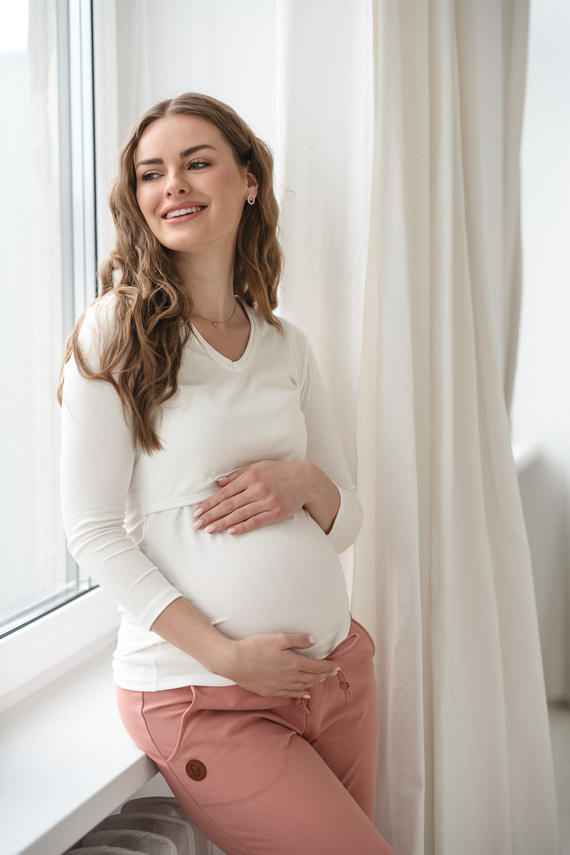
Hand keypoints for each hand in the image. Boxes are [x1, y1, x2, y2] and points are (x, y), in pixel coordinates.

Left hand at [193, 460, 312, 534]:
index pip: (224, 493)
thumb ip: (237, 476)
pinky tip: (231, 531)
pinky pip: (256, 521)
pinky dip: (242, 527)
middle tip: (197, 525)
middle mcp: (257, 489)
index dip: (209, 504)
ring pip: (240, 515)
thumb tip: (218, 483)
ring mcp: (267, 501)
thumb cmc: (278, 472)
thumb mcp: (258, 467)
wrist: (305, 480)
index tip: (197, 512)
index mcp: (250, 476)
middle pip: (229, 505)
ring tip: (209, 530)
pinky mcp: (276, 513)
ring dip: (222, 524)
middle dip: (211, 515)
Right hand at [223, 632, 339, 697]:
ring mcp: (280, 686)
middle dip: (324, 675)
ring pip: (302, 687)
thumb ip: (298, 640)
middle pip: (312, 677)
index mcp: (294, 663)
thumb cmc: (256, 646)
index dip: (328, 667)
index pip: (317, 667)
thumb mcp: (279, 638)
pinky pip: (290, 694)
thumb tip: (315, 641)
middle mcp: (290, 677)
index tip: (337, 666)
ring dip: (314, 683)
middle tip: (333, 673)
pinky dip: (300, 694)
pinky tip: (304, 694)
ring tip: (321, 680)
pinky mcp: (270, 690)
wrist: (234, 662)